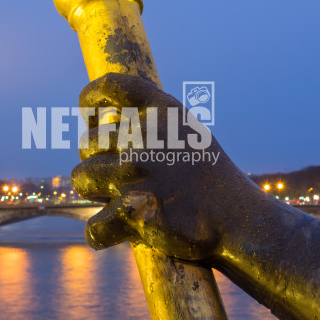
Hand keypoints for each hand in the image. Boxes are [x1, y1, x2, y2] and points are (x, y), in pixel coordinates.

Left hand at [71, 73, 241, 260]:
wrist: (238, 219)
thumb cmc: (209, 179)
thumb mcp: (188, 134)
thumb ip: (154, 122)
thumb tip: (106, 123)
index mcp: (162, 112)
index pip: (114, 86)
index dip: (92, 96)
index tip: (88, 110)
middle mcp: (145, 136)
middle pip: (88, 143)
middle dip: (96, 162)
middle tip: (117, 179)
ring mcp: (136, 171)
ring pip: (81, 178)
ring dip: (94, 194)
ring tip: (117, 201)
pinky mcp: (133, 209)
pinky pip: (93, 225)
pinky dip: (100, 234)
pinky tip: (113, 233)